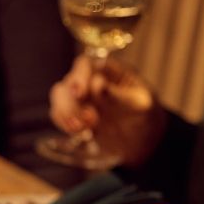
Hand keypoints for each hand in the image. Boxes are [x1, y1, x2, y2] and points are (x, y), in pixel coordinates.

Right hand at [49, 55, 165, 166]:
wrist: (142, 138)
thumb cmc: (144, 113)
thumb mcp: (140, 103)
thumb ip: (120, 94)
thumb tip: (98, 84)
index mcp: (107, 70)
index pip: (85, 64)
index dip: (79, 76)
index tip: (80, 93)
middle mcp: (88, 80)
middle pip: (68, 81)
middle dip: (71, 100)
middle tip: (87, 118)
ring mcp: (78, 97)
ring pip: (59, 96)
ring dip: (66, 112)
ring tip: (80, 128)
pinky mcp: (72, 114)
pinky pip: (58, 114)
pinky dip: (62, 122)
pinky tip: (75, 131)